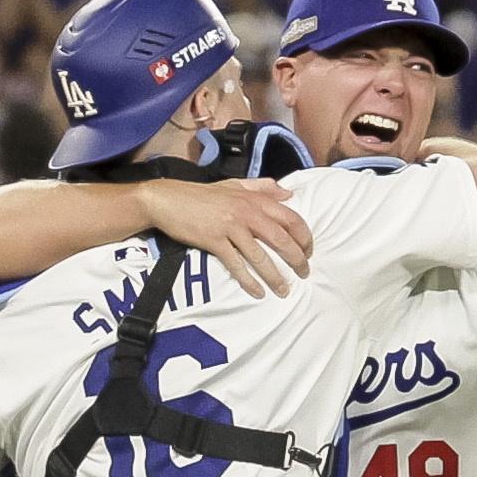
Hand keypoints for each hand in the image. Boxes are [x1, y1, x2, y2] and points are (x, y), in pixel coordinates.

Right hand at [139, 178, 312, 299]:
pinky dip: (248, 281)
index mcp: (255, 199)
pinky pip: (236, 265)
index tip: (309, 251)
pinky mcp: (214, 241)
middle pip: (281, 239)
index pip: (291, 218)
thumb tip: (289, 193)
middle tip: (304, 274)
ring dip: (275, 276)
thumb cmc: (201, 194)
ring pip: (260, 256)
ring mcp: (230, 227)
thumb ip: (263, 187)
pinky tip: (257, 292)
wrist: (167, 199)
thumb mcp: (234, 184)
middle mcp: (246, 212)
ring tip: (284, 290)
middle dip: (296, 259)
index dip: (304, 236)